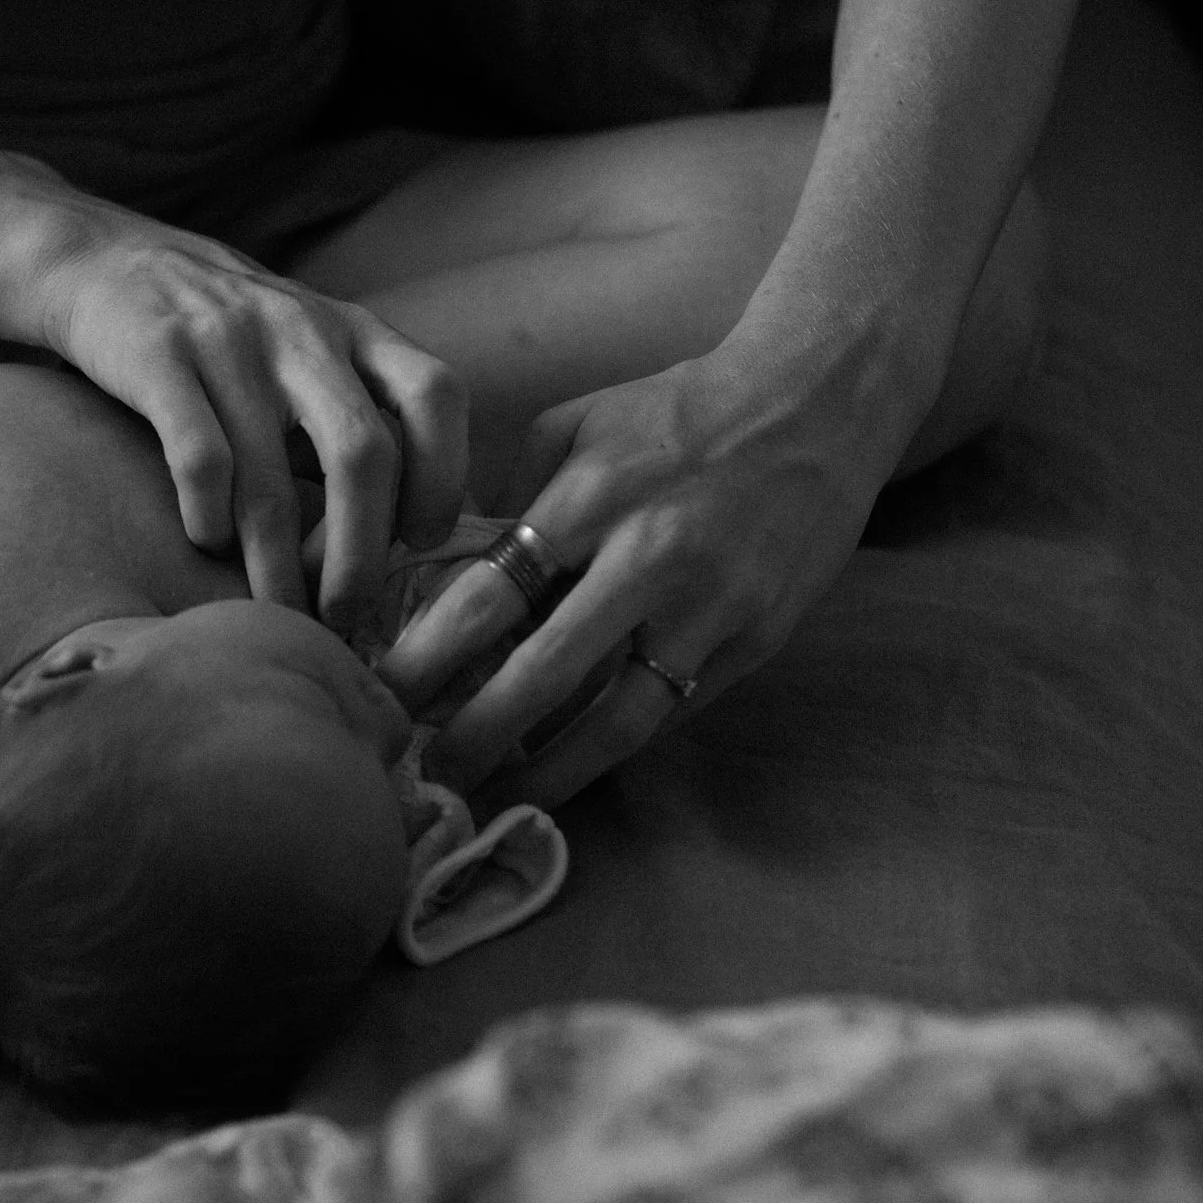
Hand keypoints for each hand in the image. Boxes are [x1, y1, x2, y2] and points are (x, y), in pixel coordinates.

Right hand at [37, 213, 466, 626]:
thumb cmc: (228, 337)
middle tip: (345, 614)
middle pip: (364, 454)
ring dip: (278, 567)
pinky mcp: (158, 358)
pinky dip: (209, 519)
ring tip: (279, 612)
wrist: (107, 260)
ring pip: (272, 480)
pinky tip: (207, 542)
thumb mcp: (310, 349)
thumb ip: (358, 416)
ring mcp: (229, 343)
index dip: (444, 476)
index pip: (436, 396)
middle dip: (360, 554)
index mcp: (355, 330)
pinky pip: (199, 460)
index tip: (420, 540)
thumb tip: (407, 537)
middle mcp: (303, 332)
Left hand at [376, 341, 900, 803]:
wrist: (819, 403)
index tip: (383, 698)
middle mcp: (648, 559)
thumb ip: (511, 494)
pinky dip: (617, 747)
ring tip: (496, 800)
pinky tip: (572, 769)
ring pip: (617, 720)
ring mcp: (710, 609)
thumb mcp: (577, 424)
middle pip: (542, 675)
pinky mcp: (756, 641)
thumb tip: (450, 569)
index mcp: (589, 498)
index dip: (427, 660)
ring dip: (548, 771)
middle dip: (473, 736)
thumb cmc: (678, 412)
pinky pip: (673, 711)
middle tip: (425, 777)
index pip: (488, 597)